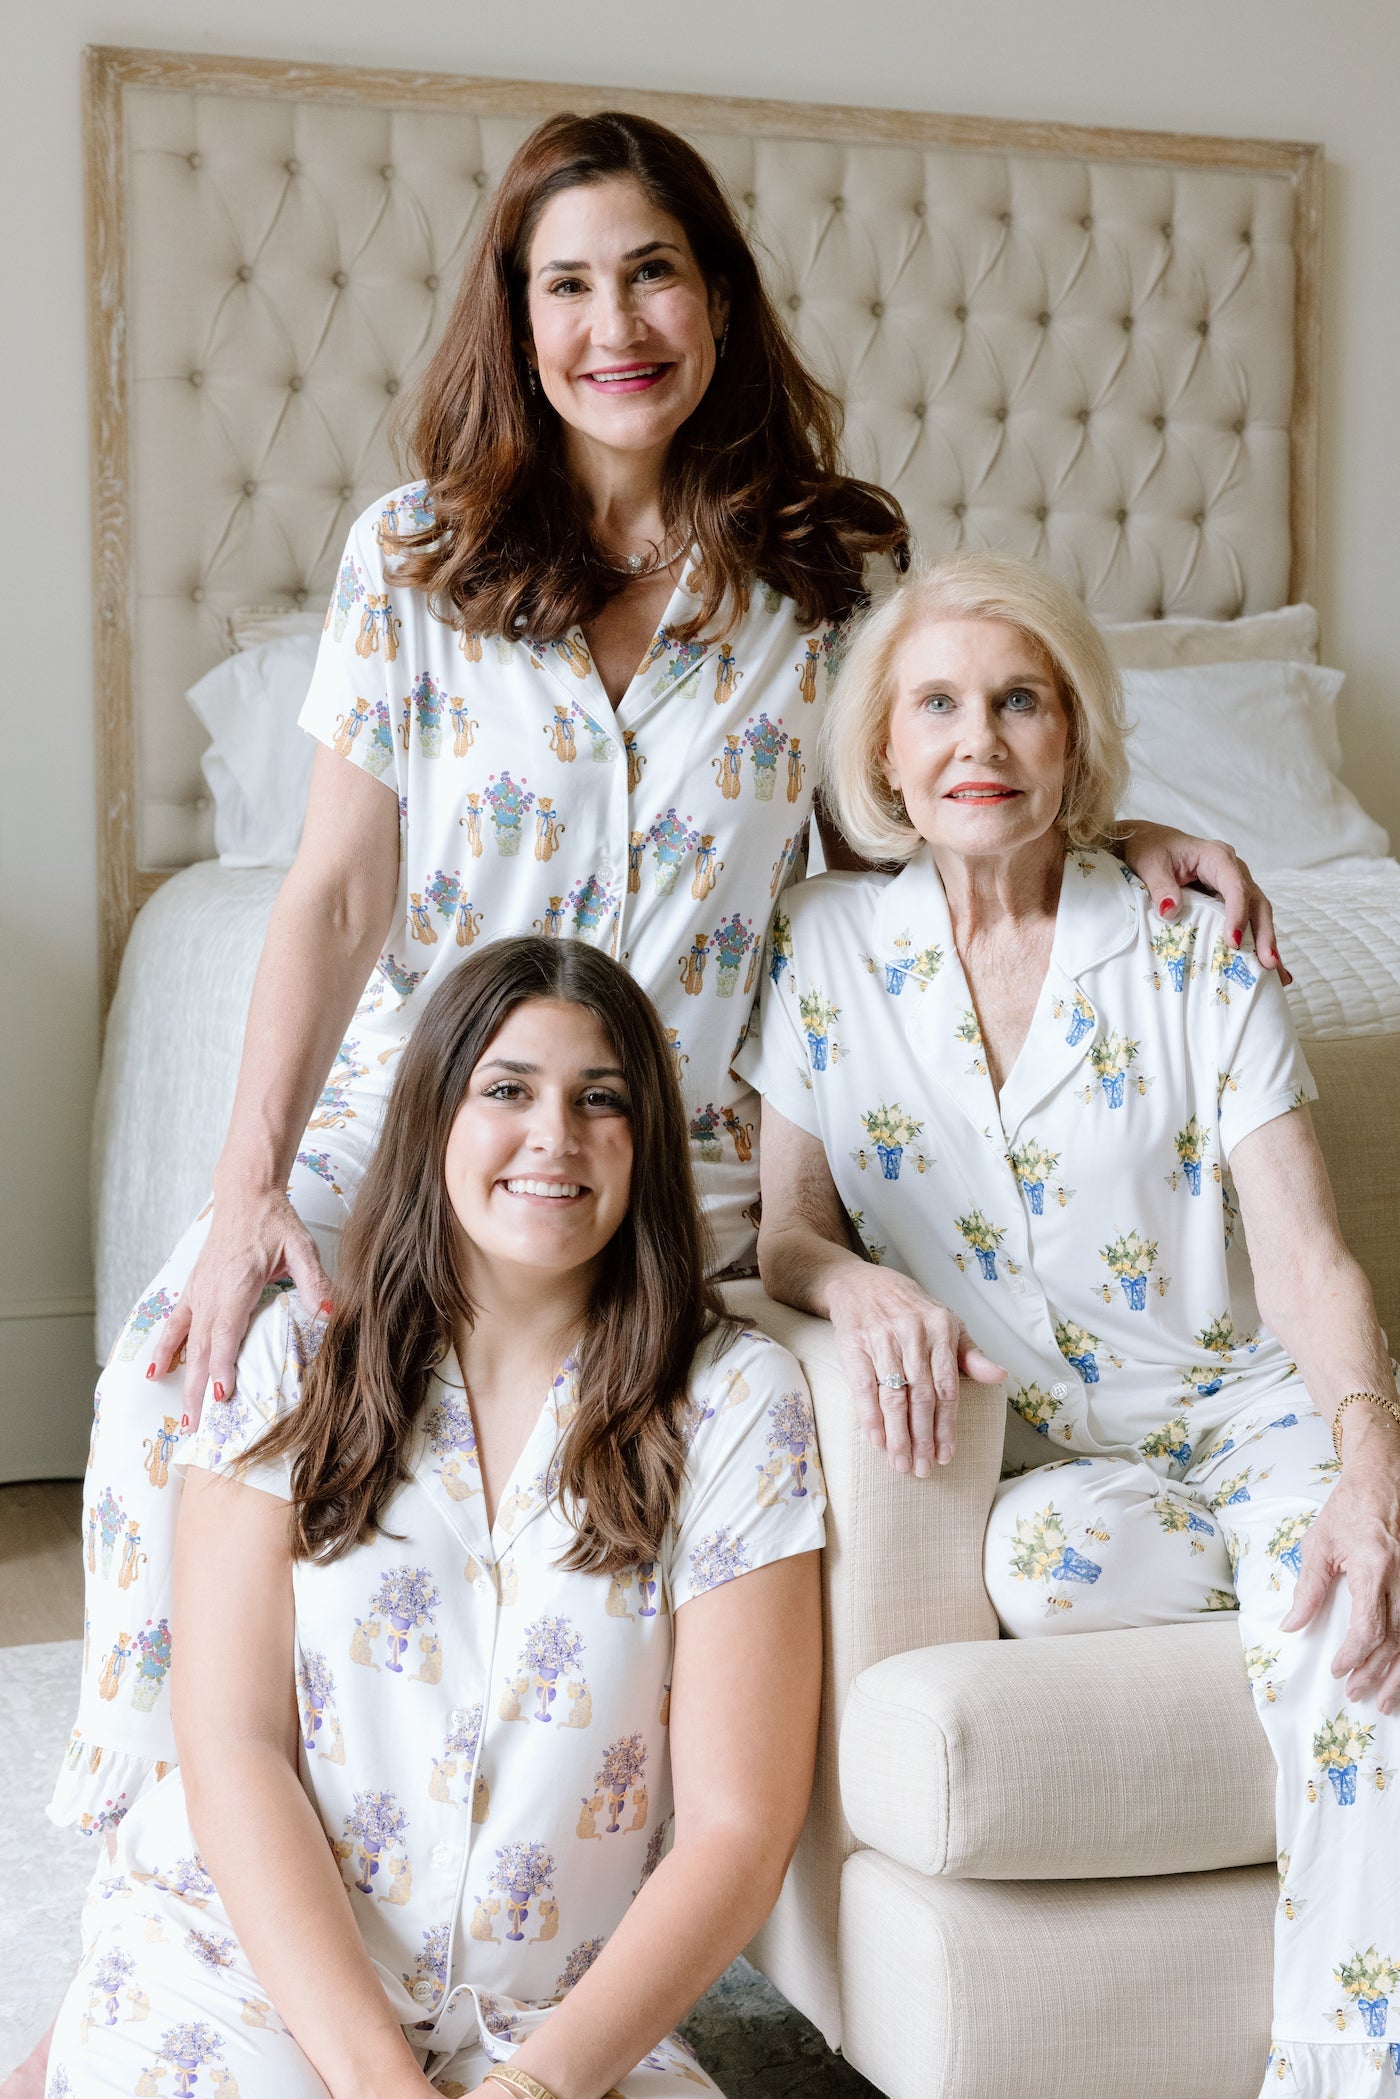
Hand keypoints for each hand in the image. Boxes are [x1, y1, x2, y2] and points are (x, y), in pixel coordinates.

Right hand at [149, 1186, 332, 1427]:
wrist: (245, 1194)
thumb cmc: (274, 1221)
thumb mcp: (301, 1246)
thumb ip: (314, 1280)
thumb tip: (330, 1309)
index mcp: (238, 1283)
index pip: (228, 1331)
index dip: (223, 1364)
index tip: (221, 1394)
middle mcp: (212, 1291)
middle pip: (203, 1348)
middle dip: (199, 1388)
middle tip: (196, 1426)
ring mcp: (199, 1291)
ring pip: (187, 1342)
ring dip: (182, 1379)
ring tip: (180, 1414)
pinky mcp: (193, 1288)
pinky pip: (175, 1324)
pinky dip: (165, 1349)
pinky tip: (155, 1372)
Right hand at [824, 1264, 1004, 1475]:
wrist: (862, 1285)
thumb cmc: (911, 1311)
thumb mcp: (947, 1324)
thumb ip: (971, 1355)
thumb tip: (999, 1376)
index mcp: (941, 1330)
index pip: (947, 1388)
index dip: (946, 1426)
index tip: (945, 1455)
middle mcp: (913, 1334)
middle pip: (920, 1397)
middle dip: (922, 1438)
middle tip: (922, 1469)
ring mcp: (882, 1339)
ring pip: (893, 1396)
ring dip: (897, 1435)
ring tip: (901, 1463)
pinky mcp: (854, 1345)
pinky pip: (863, 1387)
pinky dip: (869, 1416)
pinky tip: (876, 1440)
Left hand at [1116, 820, 1290, 981]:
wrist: (1150, 842)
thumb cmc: (1151, 850)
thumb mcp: (1150, 864)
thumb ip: (1161, 886)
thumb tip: (1171, 911)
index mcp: (1216, 857)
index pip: (1235, 887)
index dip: (1238, 914)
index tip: (1233, 942)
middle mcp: (1233, 869)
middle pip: (1256, 902)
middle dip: (1264, 933)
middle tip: (1268, 962)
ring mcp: (1235, 884)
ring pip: (1258, 913)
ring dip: (1266, 942)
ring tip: (1275, 973)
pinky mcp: (1231, 898)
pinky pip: (1248, 919)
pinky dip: (1257, 942)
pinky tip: (1269, 967)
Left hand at [1280, 1412, 1399, 1709]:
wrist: (1381, 1480)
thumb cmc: (1347, 1510)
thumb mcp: (1319, 1545)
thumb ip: (1309, 1589)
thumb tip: (1292, 1626)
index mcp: (1373, 1566)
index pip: (1369, 1626)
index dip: (1354, 1655)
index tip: (1338, 1671)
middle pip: (1396, 1639)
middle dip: (1377, 1673)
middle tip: (1358, 1694)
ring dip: (1398, 1673)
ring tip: (1383, 1699)